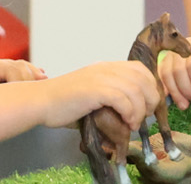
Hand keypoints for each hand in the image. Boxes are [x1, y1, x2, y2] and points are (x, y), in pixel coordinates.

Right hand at [38, 61, 162, 129]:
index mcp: (106, 67)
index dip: (151, 86)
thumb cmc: (63, 102)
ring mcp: (100, 77)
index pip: (140, 69)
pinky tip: (126, 123)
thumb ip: (110, 94)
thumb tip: (131, 110)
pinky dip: (130, 113)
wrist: (40, 101)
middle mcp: (106, 68)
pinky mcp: (94, 90)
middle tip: (145, 116)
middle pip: (143, 79)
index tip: (148, 105)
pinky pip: (123, 100)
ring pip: (136, 90)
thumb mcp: (91, 91)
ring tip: (133, 124)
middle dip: (151, 100)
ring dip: (140, 110)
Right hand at [158, 35, 190, 108]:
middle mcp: (180, 48)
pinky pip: (160, 77)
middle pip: (178, 71)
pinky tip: (174, 99)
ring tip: (185, 104)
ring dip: (176, 93)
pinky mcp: (163, 63)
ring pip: (166, 75)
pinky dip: (166, 89)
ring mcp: (170, 55)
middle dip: (187, 90)